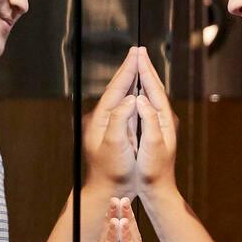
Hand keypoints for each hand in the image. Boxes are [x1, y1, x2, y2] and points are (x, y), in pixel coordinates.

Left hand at [82, 48, 143, 193]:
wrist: (108, 190)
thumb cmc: (112, 170)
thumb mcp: (115, 144)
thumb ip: (120, 119)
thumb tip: (130, 98)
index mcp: (103, 118)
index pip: (116, 88)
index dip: (128, 70)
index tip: (137, 53)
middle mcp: (104, 118)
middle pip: (117, 87)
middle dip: (128, 69)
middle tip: (137, 51)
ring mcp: (110, 124)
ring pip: (121, 95)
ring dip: (130, 79)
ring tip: (137, 64)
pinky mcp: (116, 132)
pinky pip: (125, 105)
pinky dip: (132, 93)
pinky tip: (137, 90)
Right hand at [130, 50, 179, 203]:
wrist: (159, 189)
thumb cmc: (154, 170)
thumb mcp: (152, 144)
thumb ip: (149, 120)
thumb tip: (142, 98)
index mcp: (164, 119)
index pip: (154, 89)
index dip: (145, 71)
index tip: (138, 54)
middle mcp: (165, 119)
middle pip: (156, 88)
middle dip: (146, 69)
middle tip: (139, 52)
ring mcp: (161, 124)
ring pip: (152, 94)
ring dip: (145, 79)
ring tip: (138, 65)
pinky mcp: (155, 130)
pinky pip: (148, 104)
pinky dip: (142, 92)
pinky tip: (137, 91)